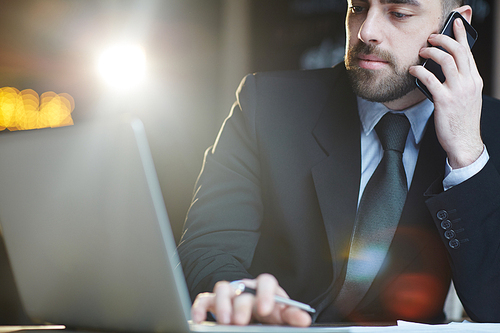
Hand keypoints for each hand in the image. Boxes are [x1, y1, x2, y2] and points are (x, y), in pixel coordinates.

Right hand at [190, 273, 311, 326]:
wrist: (254, 318)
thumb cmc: (268, 315)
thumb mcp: (280, 316)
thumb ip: (291, 316)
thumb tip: (304, 319)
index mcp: (265, 289)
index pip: (266, 282)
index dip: (265, 294)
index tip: (265, 309)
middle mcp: (246, 288)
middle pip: (242, 289)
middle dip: (240, 306)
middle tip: (240, 321)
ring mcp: (229, 294)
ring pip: (222, 289)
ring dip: (222, 305)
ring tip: (224, 321)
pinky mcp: (213, 302)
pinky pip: (204, 300)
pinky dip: (200, 308)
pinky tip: (200, 320)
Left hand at [410, 17, 483, 168]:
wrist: (464, 142)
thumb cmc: (461, 121)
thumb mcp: (466, 97)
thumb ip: (459, 81)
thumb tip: (443, 67)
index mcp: (474, 80)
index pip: (468, 52)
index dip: (461, 35)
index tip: (456, 23)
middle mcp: (469, 83)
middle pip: (458, 51)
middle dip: (443, 39)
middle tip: (431, 38)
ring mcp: (458, 91)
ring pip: (446, 60)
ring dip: (431, 52)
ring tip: (421, 52)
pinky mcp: (444, 101)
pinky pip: (430, 79)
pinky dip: (419, 71)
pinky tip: (412, 70)